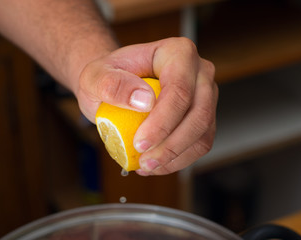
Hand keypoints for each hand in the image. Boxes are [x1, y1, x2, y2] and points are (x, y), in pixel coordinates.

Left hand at [77, 37, 217, 175]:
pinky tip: (156, 164)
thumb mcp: (95, 77)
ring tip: (147, 165)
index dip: (162, 122)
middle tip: (144, 161)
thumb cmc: (106, 78)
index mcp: (177, 53)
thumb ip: (112, 84)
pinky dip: (180, 159)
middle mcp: (198, 72)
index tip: (139, 143)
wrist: (114, 86)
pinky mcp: (203, 116)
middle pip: (198, 113)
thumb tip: (144, 100)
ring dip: (176, 155)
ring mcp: (204, 95)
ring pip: (203, 132)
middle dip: (171, 144)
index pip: (179, 90)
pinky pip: (200, 143)